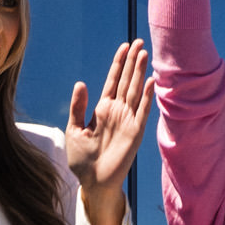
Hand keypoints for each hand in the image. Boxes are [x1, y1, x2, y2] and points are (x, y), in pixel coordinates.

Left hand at [61, 38, 151, 224]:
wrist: (92, 182)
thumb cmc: (82, 160)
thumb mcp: (74, 130)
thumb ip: (78, 107)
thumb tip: (81, 82)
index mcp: (102, 109)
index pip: (112, 81)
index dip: (118, 64)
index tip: (124, 46)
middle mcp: (117, 111)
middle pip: (126, 81)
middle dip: (132, 62)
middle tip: (139, 41)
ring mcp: (127, 120)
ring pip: (135, 91)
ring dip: (140, 73)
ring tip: (144, 54)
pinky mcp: (135, 132)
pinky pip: (142, 111)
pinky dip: (147, 97)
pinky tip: (150, 82)